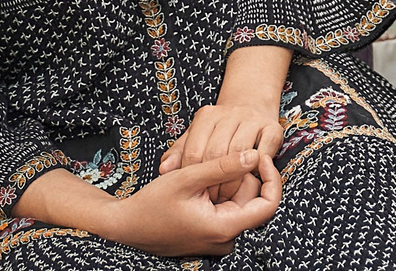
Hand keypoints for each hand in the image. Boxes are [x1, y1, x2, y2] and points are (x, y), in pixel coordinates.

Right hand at [106, 150, 279, 256]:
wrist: (124, 226)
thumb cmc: (151, 204)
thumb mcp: (188, 178)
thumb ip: (224, 166)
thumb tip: (255, 155)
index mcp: (223, 229)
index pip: (268, 205)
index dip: (271, 177)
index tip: (259, 156)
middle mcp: (224, 239)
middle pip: (252, 200)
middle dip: (239, 178)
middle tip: (212, 166)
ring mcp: (217, 240)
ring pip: (238, 203)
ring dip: (226, 185)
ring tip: (199, 178)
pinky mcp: (210, 235)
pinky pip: (226, 210)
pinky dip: (217, 194)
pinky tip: (196, 188)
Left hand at [162, 101, 283, 201]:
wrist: (252, 106)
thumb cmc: (218, 132)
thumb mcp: (194, 138)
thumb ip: (179, 154)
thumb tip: (164, 170)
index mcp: (207, 116)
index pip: (194, 152)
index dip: (194, 177)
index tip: (194, 194)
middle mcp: (230, 113)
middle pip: (216, 152)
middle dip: (212, 182)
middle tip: (211, 201)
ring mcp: (253, 119)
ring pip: (239, 154)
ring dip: (233, 180)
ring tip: (227, 197)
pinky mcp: (273, 128)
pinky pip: (264, 153)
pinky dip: (255, 170)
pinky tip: (248, 182)